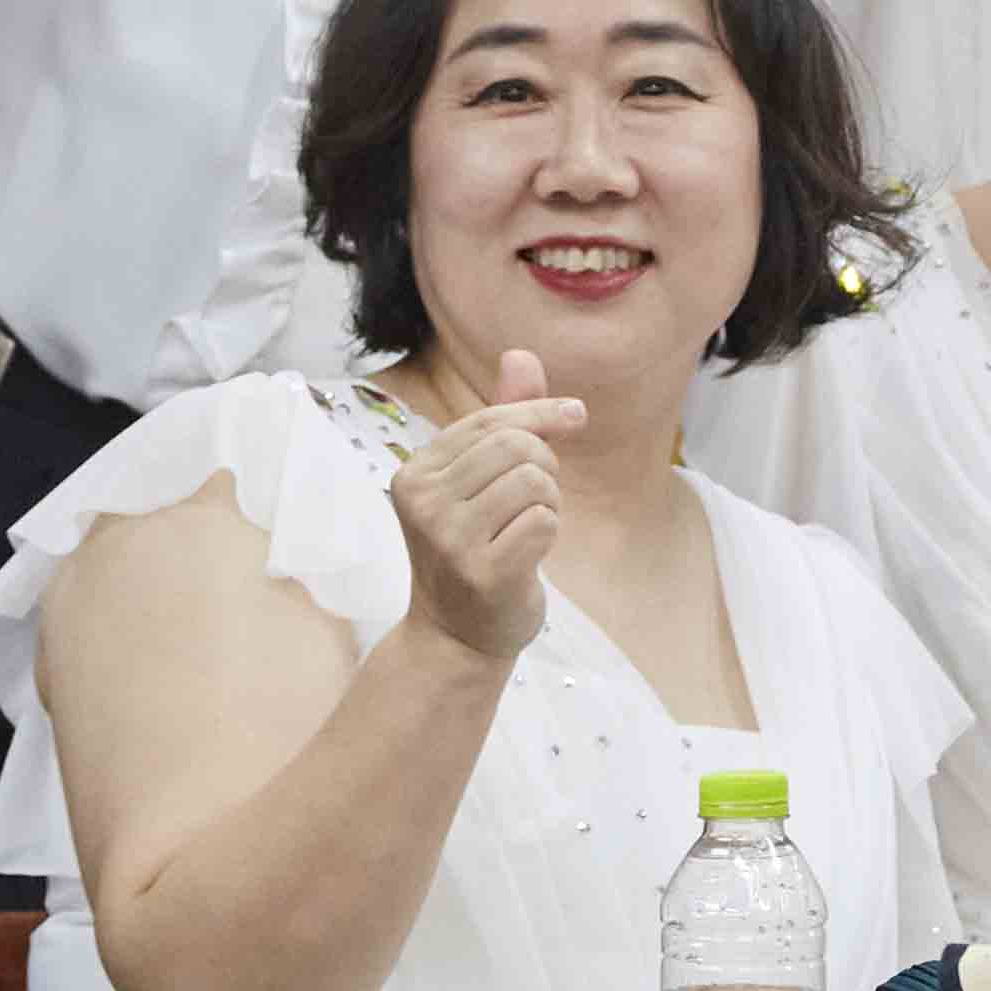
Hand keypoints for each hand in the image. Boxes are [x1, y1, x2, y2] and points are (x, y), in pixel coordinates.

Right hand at [387, 350, 586, 663]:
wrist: (457, 637)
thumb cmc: (474, 548)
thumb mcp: (478, 481)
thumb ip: (502, 419)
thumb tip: (521, 353)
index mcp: (414, 473)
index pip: (490, 420)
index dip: (540, 413)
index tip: (575, 415)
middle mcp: (423, 503)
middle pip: (517, 446)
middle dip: (544, 465)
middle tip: (536, 498)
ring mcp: (449, 540)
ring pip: (535, 480)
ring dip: (549, 502)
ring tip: (527, 527)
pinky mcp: (483, 572)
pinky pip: (544, 521)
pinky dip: (550, 530)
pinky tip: (528, 552)